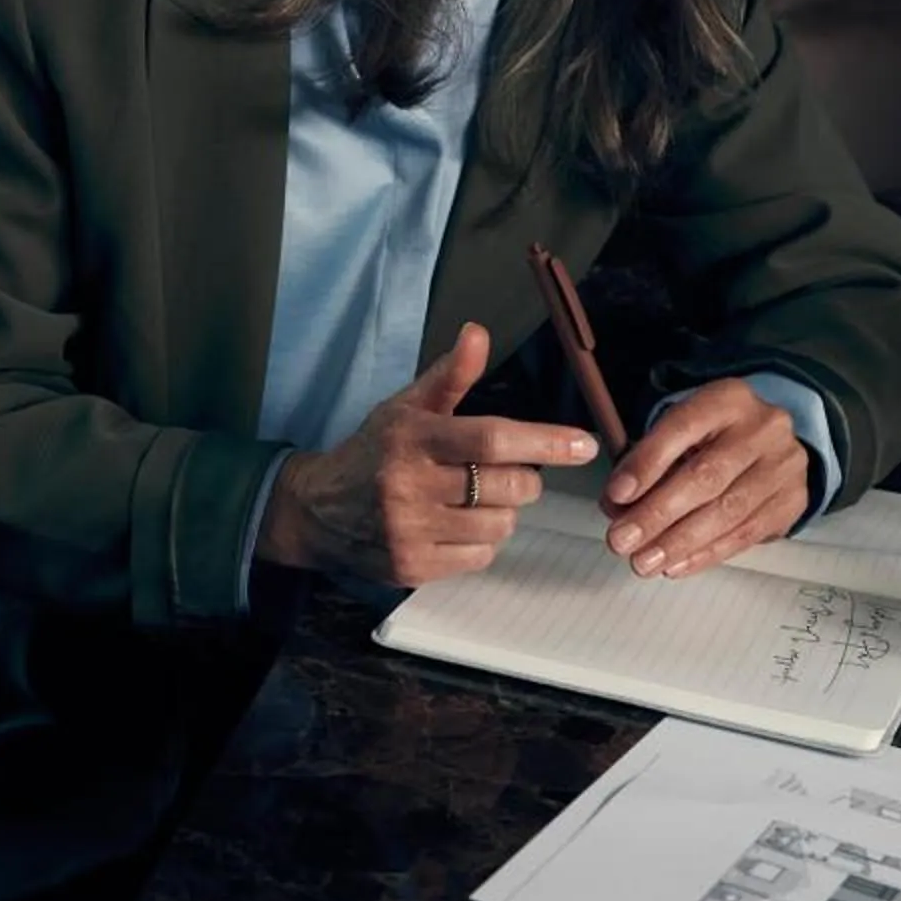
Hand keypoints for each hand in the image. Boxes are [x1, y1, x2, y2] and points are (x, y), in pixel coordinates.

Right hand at [258, 323, 597, 585]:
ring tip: (475, 499)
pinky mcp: (411, 567)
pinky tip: (458, 526)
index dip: (544, 441)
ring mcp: (408, 531)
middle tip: (510, 471)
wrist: (316, 510)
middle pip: (507, 487)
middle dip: (525, 479)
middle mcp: (408, 485)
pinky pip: (480, 558)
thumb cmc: (375, 452)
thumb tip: (478, 332)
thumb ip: (450, 376)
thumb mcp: (407, 408)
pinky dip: (482, 542)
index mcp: (413, 437)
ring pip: (499, 526)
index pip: (492, 438)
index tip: (583, 445)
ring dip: (502, 512)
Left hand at [600, 377, 809, 577]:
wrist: (773, 444)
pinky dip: (705, 554)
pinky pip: (744, 535)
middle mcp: (763, 428)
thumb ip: (646, 461)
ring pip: (727, 512)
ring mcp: (784, 465)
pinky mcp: (793, 500)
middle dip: (658, 513)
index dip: (647, 464)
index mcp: (727, 398)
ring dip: (679, 543)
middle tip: (621, 540)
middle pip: (706, 476)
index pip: (682, 428)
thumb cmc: (715, 437)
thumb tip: (616, 505)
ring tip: (643, 562)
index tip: (616, 495)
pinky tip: (675, 565)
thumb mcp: (682, 431)